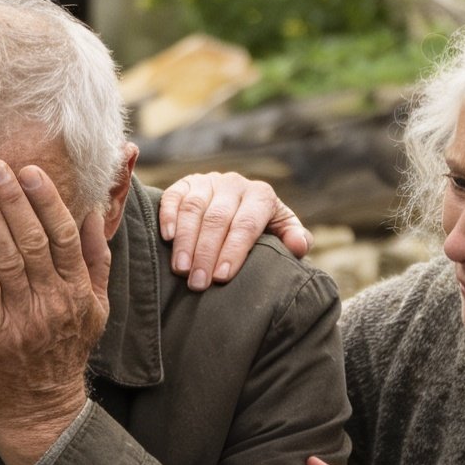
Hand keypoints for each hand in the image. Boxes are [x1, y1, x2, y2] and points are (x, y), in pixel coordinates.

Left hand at [0, 156, 112, 464]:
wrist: (39, 412)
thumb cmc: (61, 352)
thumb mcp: (93, 309)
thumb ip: (94, 261)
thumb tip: (93, 211)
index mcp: (79, 291)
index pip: (65, 233)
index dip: (47, 198)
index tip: (28, 167)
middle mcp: (56, 302)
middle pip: (35, 238)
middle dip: (13, 198)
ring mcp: (26, 320)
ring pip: (9, 258)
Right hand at [154, 168, 314, 288]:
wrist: (241, 203)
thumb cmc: (264, 227)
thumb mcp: (282, 232)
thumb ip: (294, 238)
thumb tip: (298, 245)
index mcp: (261, 195)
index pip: (247, 223)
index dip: (234, 250)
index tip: (222, 277)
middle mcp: (234, 183)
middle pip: (217, 218)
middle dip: (206, 253)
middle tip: (198, 283)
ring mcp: (208, 181)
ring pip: (193, 208)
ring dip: (185, 241)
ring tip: (181, 269)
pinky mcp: (186, 183)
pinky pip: (174, 196)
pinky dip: (168, 216)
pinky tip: (166, 238)